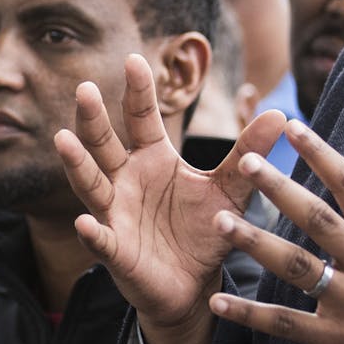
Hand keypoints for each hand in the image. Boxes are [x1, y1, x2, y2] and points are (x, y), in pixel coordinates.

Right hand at [55, 53, 284, 343]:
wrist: (194, 285)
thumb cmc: (205, 231)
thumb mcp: (230, 190)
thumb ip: (248, 154)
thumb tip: (280, 115)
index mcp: (152, 158)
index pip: (141, 117)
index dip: (138, 90)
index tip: (134, 58)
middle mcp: (126, 180)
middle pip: (104, 143)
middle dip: (94, 118)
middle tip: (85, 88)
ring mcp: (116, 214)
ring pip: (91, 184)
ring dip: (77, 163)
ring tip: (63, 139)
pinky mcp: (117, 251)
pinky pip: (102, 240)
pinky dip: (93, 233)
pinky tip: (86, 224)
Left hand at [208, 118, 343, 343]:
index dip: (322, 154)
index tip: (295, 127)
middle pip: (318, 217)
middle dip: (279, 187)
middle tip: (246, 163)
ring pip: (296, 264)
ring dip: (254, 241)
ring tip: (221, 221)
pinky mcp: (341, 342)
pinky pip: (286, 323)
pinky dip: (250, 314)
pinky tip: (220, 304)